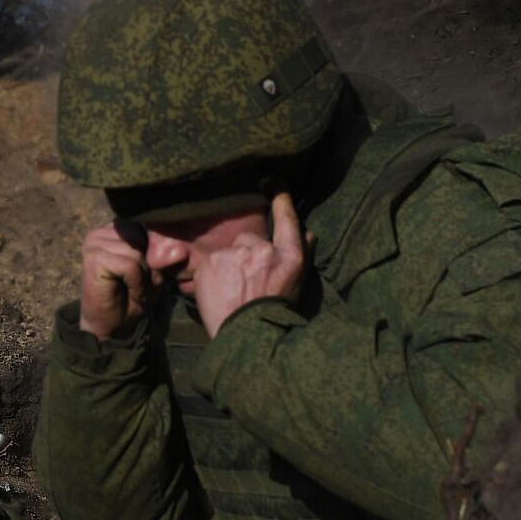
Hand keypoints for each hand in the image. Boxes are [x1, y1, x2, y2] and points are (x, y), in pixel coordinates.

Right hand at [77, 221, 156, 341]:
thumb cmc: (133, 295)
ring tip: (136, 290)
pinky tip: (131, 293)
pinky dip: (137, 284)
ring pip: (138, 252)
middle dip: (150, 265)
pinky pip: (130, 265)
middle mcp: (102, 231)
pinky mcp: (93, 258)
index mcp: (115, 228)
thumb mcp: (155, 270)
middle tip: (141, 285)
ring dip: (144, 277)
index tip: (147, 275)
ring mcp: (94, 243)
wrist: (113, 326)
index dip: (155, 254)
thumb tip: (178, 248)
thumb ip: (163, 253)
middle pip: (143, 238)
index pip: (147, 227)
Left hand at [192, 192, 312, 338]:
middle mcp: (264, 251)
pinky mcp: (211, 263)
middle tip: (246, 282)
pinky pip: (211, 262)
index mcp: (289, 257)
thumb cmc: (274, 314)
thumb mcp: (296, 286)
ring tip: (232, 290)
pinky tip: (218, 292)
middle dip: (246, 254)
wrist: (247, 340)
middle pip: (250, 239)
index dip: (281, 198)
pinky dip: (211, 274)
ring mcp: (236, 255)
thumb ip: (302, 256)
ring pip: (229, 252)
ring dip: (228, 265)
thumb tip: (309, 234)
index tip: (276, 180)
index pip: (287, 220)